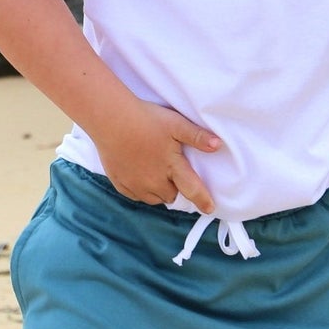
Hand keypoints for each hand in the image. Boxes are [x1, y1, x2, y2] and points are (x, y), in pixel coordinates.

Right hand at [93, 99, 220, 212]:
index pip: (192, 190)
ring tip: (157, 175)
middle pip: (172, 196)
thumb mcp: (175, 123)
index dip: (203, 200)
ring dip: (159, 192)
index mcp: (172, 167)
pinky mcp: (120, 183)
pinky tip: (140, 175)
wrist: (110, 120)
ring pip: (154, 199)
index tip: (210, 209)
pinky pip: (135, 196)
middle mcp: (155, 181)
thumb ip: (197, 136)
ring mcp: (136, 184)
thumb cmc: (145, 119)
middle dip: (176, 188)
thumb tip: (218, 145)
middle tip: (172, 173)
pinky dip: (141, 190)